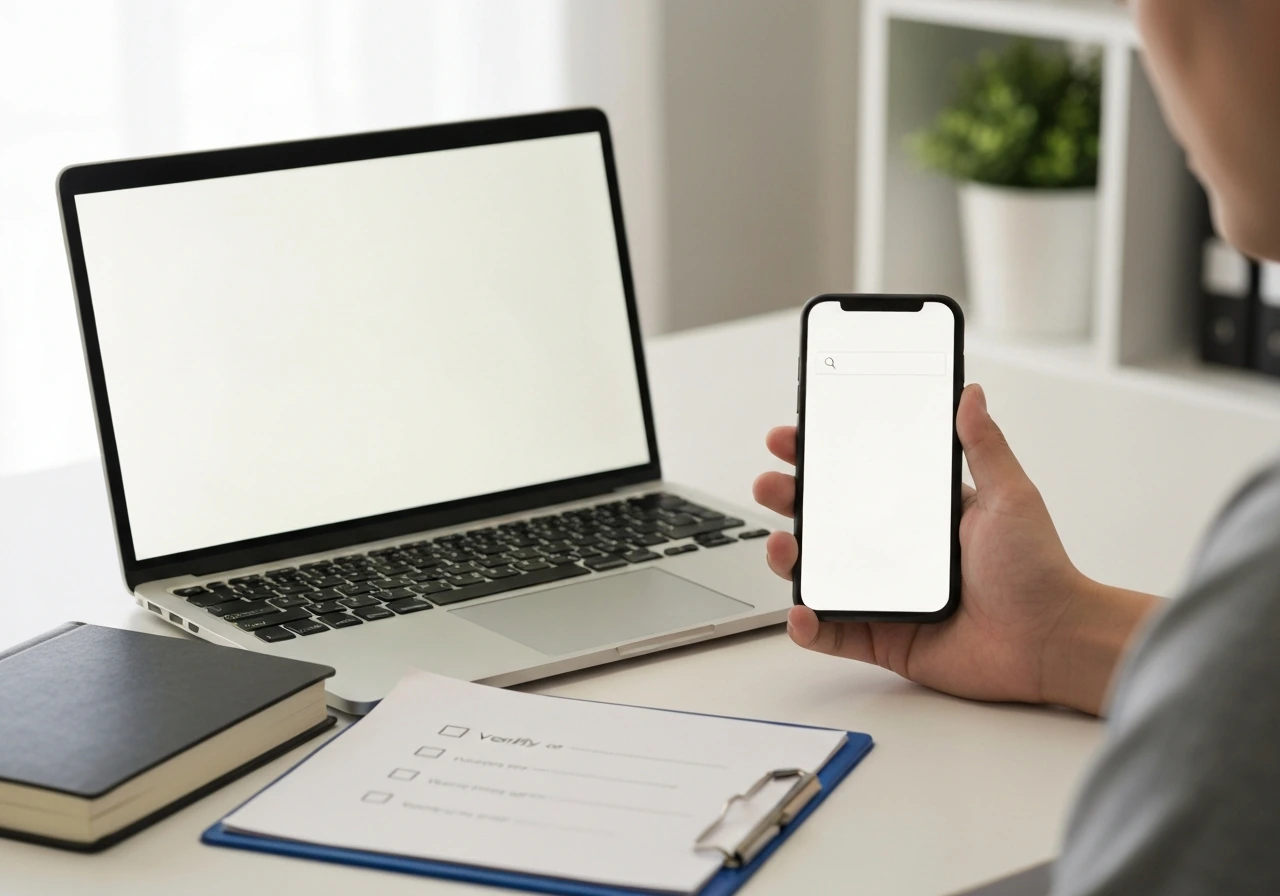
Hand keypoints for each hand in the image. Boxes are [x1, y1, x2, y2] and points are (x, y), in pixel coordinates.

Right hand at [753, 384, 1157, 714]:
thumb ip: (983, 445)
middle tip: (769, 485)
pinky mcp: (885, 638)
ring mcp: (886, 596)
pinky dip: (809, 625)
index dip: (819, 457)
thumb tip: (969, 392)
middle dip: (788, 499)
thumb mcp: (1010, 495)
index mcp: (920, 515)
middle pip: (825, 521)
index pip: (858, 478)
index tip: (791, 438)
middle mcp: (896, 552)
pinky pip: (833, 632)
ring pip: (819, 573)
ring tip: (781, 546)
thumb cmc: (1039, 571)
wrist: (1054, 642)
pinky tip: (802, 611)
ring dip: (788, 557)